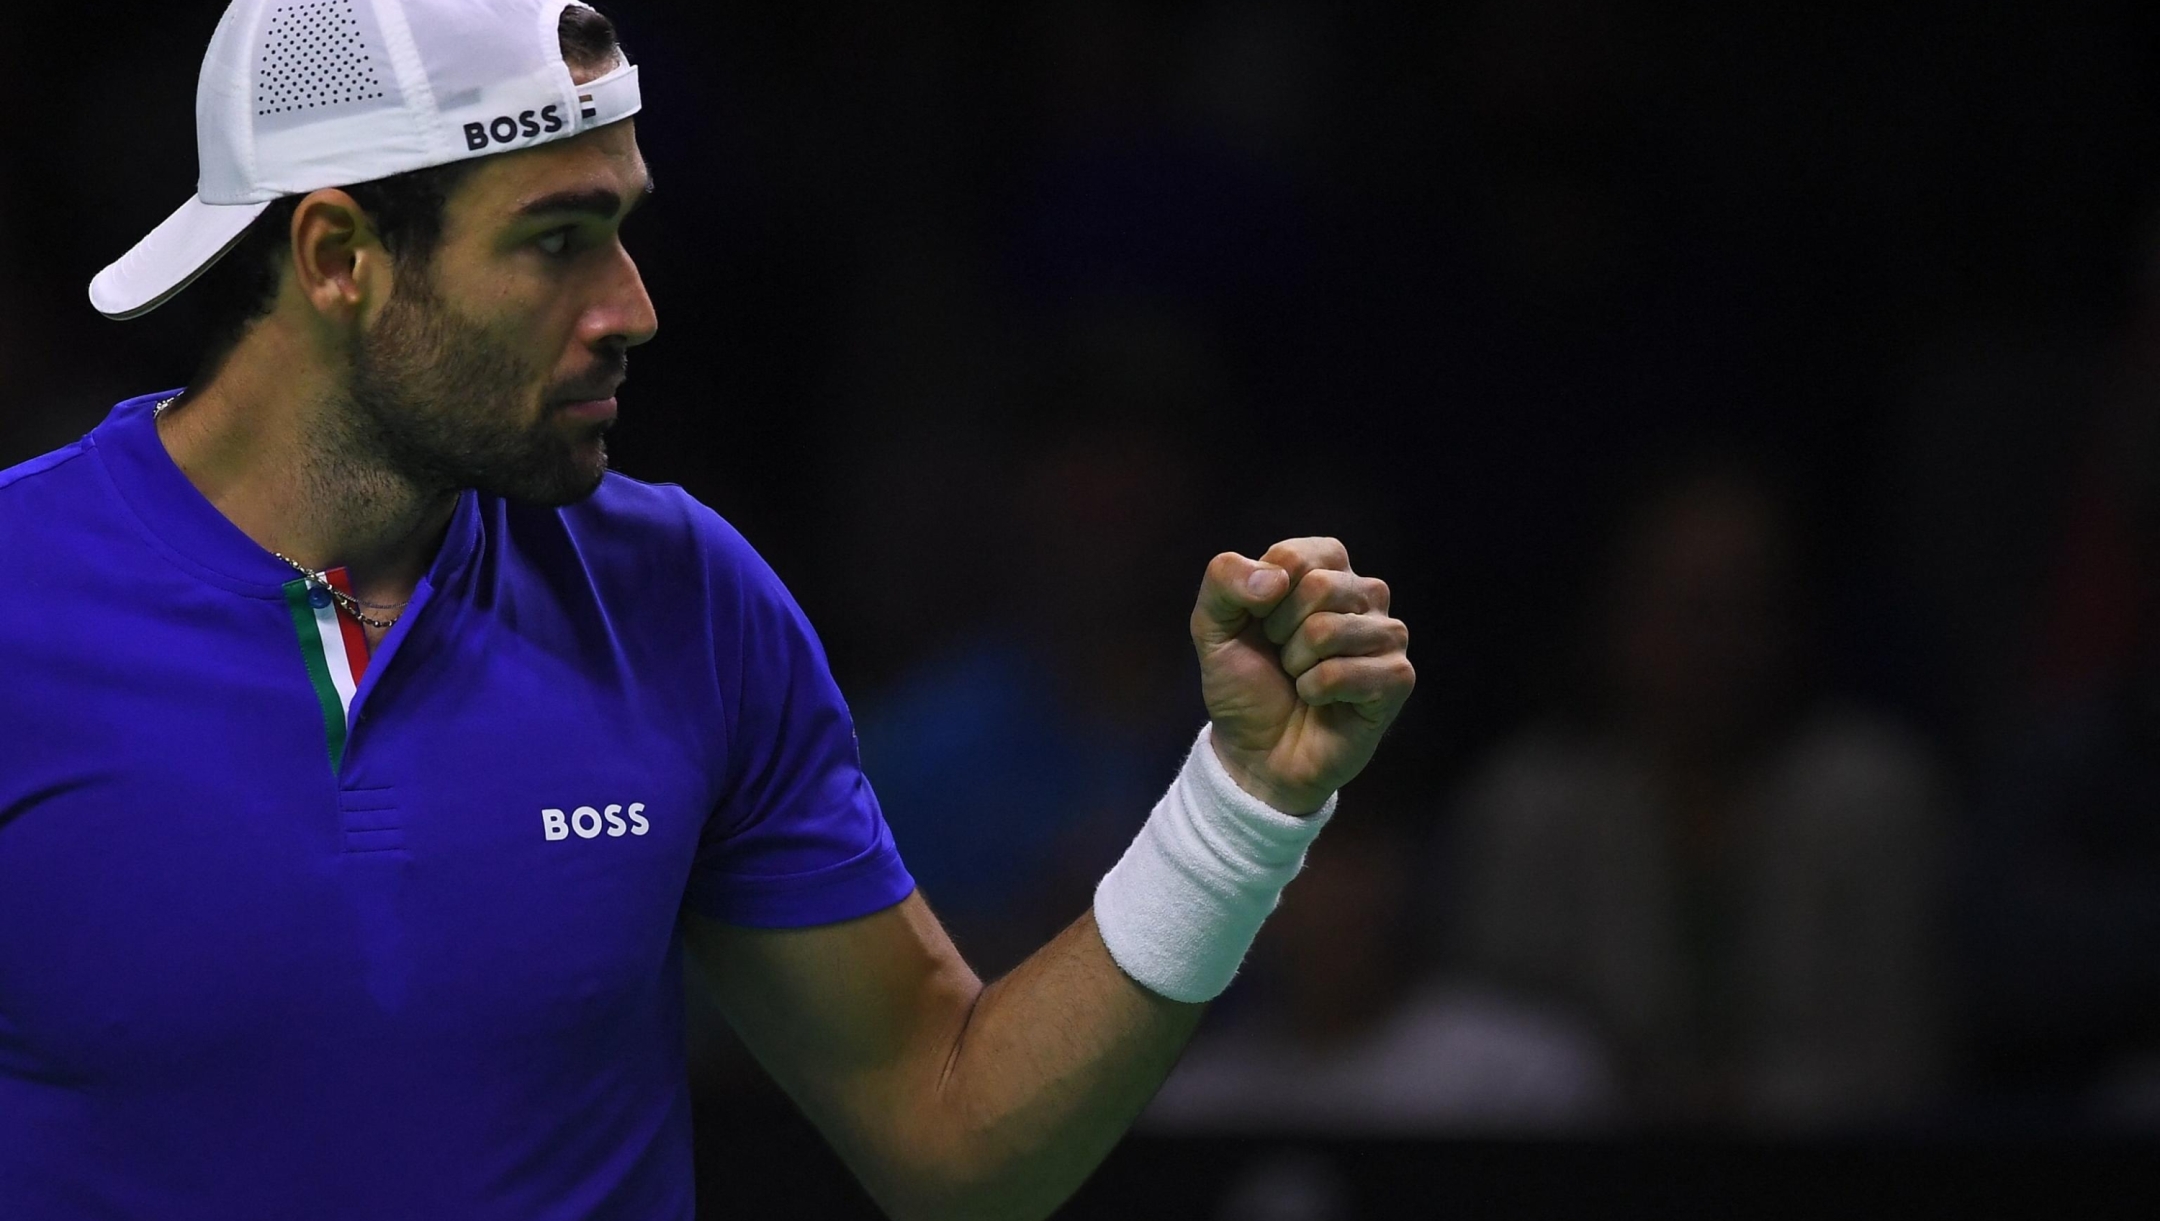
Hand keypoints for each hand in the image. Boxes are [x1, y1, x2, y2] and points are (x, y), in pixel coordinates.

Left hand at [1190, 537, 1414, 813]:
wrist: (1256, 753)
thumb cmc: (1244, 685)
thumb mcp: (1212, 627)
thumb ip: (1224, 581)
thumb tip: (1277, 579)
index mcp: (1326, 569)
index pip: (1294, 556)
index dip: (1262, 597)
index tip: (1261, 625)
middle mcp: (1365, 594)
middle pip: (1319, 587)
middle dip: (1281, 632)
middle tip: (1283, 658)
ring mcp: (1387, 635)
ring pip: (1329, 630)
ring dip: (1297, 665)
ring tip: (1301, 680)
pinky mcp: (1397, 677)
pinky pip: (1343, 672)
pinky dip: (1316, 692)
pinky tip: (1321, 702)